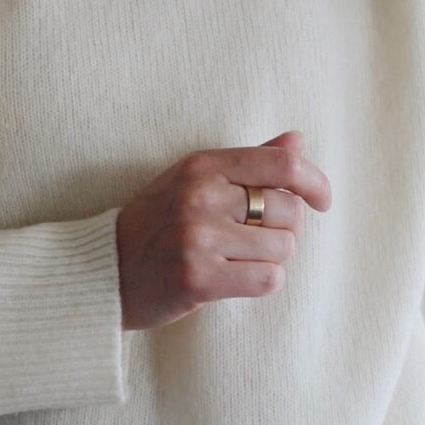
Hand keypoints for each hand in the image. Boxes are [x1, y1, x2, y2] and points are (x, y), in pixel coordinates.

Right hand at [115, 130, 331, 333]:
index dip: (315, 183)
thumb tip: (298, 141)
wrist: (102, 271)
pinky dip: (260, 283)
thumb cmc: (155, 225)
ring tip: (236, 261)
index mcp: (202, 165)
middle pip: (289, 211)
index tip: (322, 202)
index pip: (283, 164)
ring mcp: (198, 238)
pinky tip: (234, 280)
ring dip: (270, 260)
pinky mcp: (198, 278)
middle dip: (284, 230)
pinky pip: (268, 280)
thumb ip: (248, 163)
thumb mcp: (193, 181)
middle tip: (254, 241)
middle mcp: (201, 196)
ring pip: (282, 248)